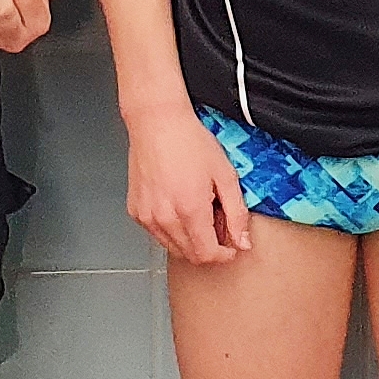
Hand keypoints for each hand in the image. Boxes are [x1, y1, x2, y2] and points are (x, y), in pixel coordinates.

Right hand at [125, 104, 253, 265]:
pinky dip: (171, 229)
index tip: (231, 245)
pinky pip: (157, 234)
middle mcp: (165, 219)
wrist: (157, 123)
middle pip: (190, 255)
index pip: (207, 255)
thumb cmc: (190, 142)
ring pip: (173, 247)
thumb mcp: (225, 175)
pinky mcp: (135, 211)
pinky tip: (178, 205)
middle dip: (208, 247)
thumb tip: (243, 243)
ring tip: (197, 210)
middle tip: (216, 221)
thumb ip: (237, 214)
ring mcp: (146, 217)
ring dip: (189, 240)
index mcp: (190, 211)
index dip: (224, 255)